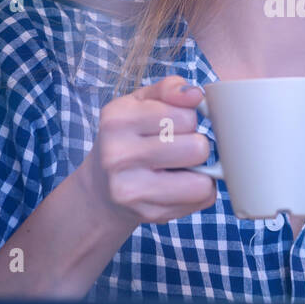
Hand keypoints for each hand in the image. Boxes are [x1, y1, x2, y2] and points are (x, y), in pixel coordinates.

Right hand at [80, 74, 216, 227]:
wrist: (102, 188)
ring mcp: (132, 189)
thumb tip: (195, 94)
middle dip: (197, 145)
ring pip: (202, 181)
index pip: (186, 115)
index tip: (174, 124)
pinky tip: (178, 184)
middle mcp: (118, 155)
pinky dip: (199, 191)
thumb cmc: (129, 137)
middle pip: (197, 148)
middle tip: (178, 148)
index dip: (189, 118)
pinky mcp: (149, 214)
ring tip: (181, 167)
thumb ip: (169, 89)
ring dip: (201, 171)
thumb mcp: (141, 103)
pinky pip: (201, 200)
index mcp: (117, 119)